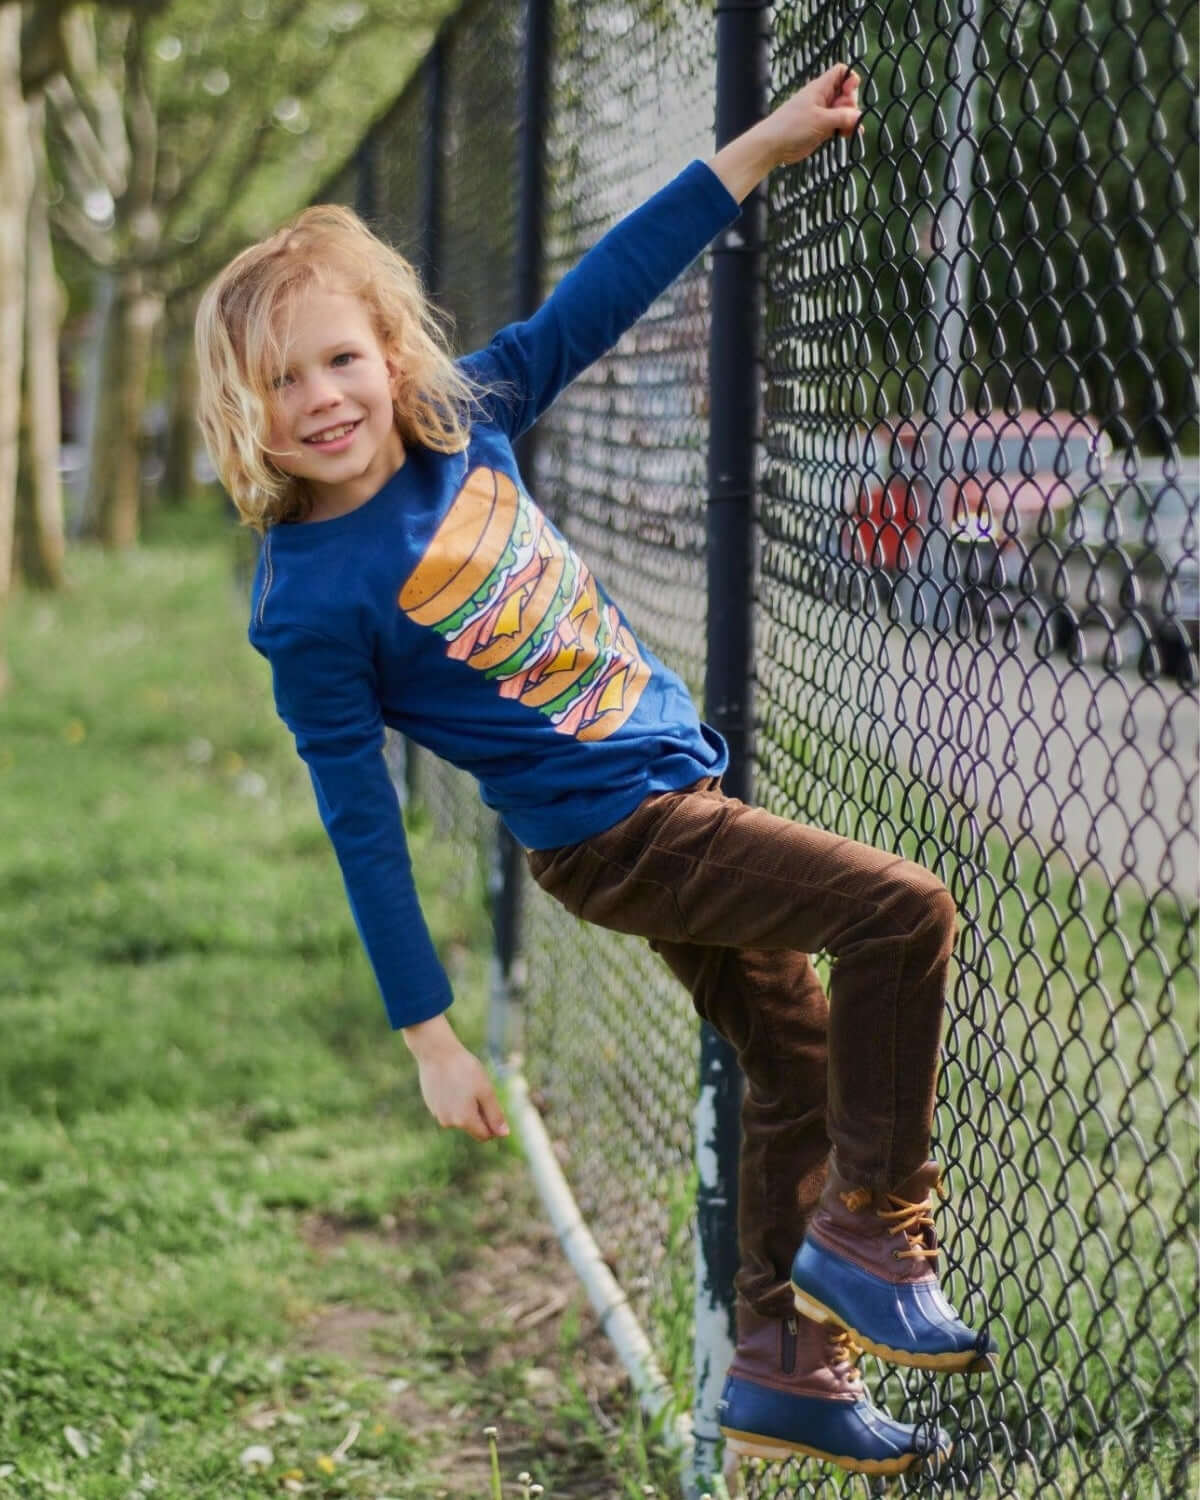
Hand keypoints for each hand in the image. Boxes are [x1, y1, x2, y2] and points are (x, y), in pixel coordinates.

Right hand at [403, 1015, 509, 1141]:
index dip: (493, 1124)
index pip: (484, 1135)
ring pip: (459, 1117)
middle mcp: (448, 1123)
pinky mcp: (431, 1105)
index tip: (493, 1103)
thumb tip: (504, 1134)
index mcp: (464, 1120)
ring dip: (466, 1106)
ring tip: (464, 1083)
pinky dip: (454, 1100)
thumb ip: (495, 1115)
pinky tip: (452, 1082)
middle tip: (478, 1088)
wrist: (437, 1052)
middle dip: (479, 1112)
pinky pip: (448, 1108)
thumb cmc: (465, 1069)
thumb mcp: (486, 1091)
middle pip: (472, 1126)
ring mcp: (437, 1114)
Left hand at [762, 64, 862, 165]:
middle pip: (846, 94)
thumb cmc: (792, 126)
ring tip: (849, 130)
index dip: (850, 79)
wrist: (773, 146)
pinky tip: (848, 135)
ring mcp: (823, 114)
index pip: (842, 72)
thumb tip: (859, 116)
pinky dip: (845, 129)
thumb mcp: (820, 119)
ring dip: (850, 119)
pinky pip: (839, 125)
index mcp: (821, 87)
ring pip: (844, 111)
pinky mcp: (821, 129)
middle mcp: (823, 98)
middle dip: (851, 104)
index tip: (850, 93)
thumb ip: (842, 116)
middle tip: (844, 117)